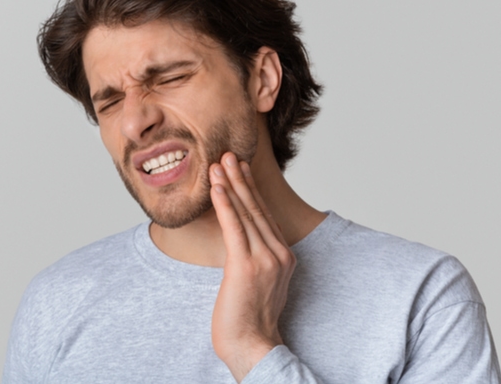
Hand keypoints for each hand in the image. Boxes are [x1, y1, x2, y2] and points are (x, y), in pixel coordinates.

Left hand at [209, 152, 296, 382]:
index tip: (240, 170)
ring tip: (220, 163)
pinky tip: (217, 186)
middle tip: (229, 154)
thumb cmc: (248, 318)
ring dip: (231, 185)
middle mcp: (279, 253)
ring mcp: (265, 259)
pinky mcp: (247, 266)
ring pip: (246, 213)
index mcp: (284, 256)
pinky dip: (225, 203)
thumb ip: (255, 258)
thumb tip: (239, 242)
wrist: (251, 345)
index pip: (264, 215)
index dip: (251, 190)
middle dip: (241, 179)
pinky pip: (234, 227)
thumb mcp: (258, 282)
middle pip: (257, 208)